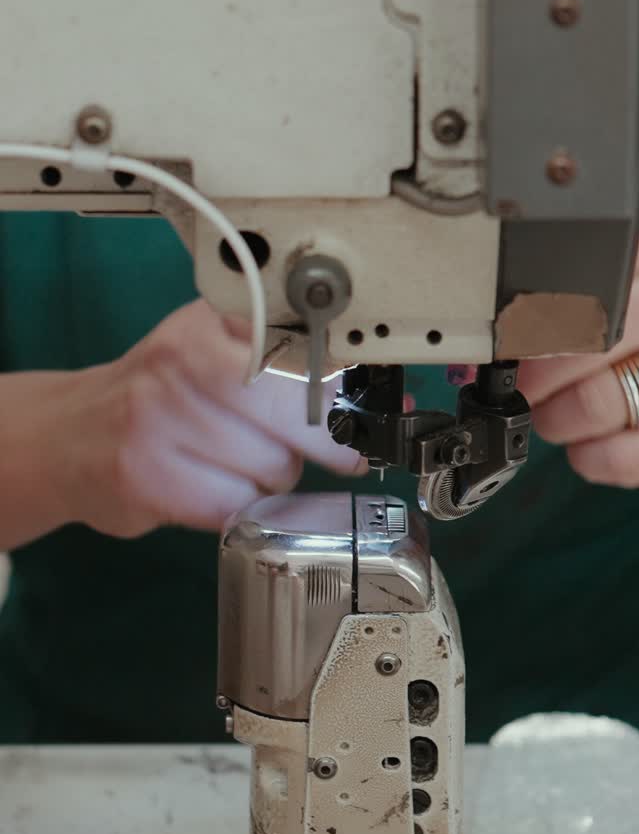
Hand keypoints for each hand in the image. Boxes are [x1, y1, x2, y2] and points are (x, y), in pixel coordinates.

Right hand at [64, 300, 362, 537]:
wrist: (69, 435)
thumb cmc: (159, 397)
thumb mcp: (214, 354)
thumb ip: (286, 364)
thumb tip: (374, 397)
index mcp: (207, 323)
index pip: (304, 352)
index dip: (345, 391)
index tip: (366, 413)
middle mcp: (180, 362)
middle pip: (297, 414)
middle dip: (321, 444)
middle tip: (322, 452)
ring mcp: (158, 419)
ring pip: (272, 468)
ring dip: (274, 481)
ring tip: (241, 467)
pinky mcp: (147, 477)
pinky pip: (235, 507)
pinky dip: (240, 510)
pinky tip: (216, 491)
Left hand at [515, 225, 638, 500]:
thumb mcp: (607, 303)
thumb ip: (547, 308)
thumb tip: (477, 348)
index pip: (574, 280)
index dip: (527, 320)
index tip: (508, 342)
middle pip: (579, 343)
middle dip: (535, 379)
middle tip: (529, 389)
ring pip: (594, 404)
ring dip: (556, 422)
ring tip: (559, 417)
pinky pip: (618, 457)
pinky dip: (588, 459)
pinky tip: (589, 448)